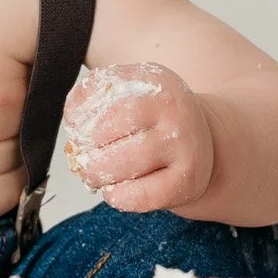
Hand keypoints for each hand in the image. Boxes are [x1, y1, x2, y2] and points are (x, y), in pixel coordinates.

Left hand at [62, 61, 214, 213]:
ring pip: (120, 164)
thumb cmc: (153, 120)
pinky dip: (118, 196)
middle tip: (84, 158)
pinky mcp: (188, 180)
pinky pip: (140, 195)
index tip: (77, 128)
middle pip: (105, 130)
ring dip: (96, 175)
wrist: (204, 143)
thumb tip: (73, 117)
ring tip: (96, 174)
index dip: (79, 115)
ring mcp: (185, 145)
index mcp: (156, 81)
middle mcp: (174, 110)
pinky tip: (117, 189)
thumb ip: (94, 95)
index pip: (102, 92)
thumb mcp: (130, 93)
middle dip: (84, 149)